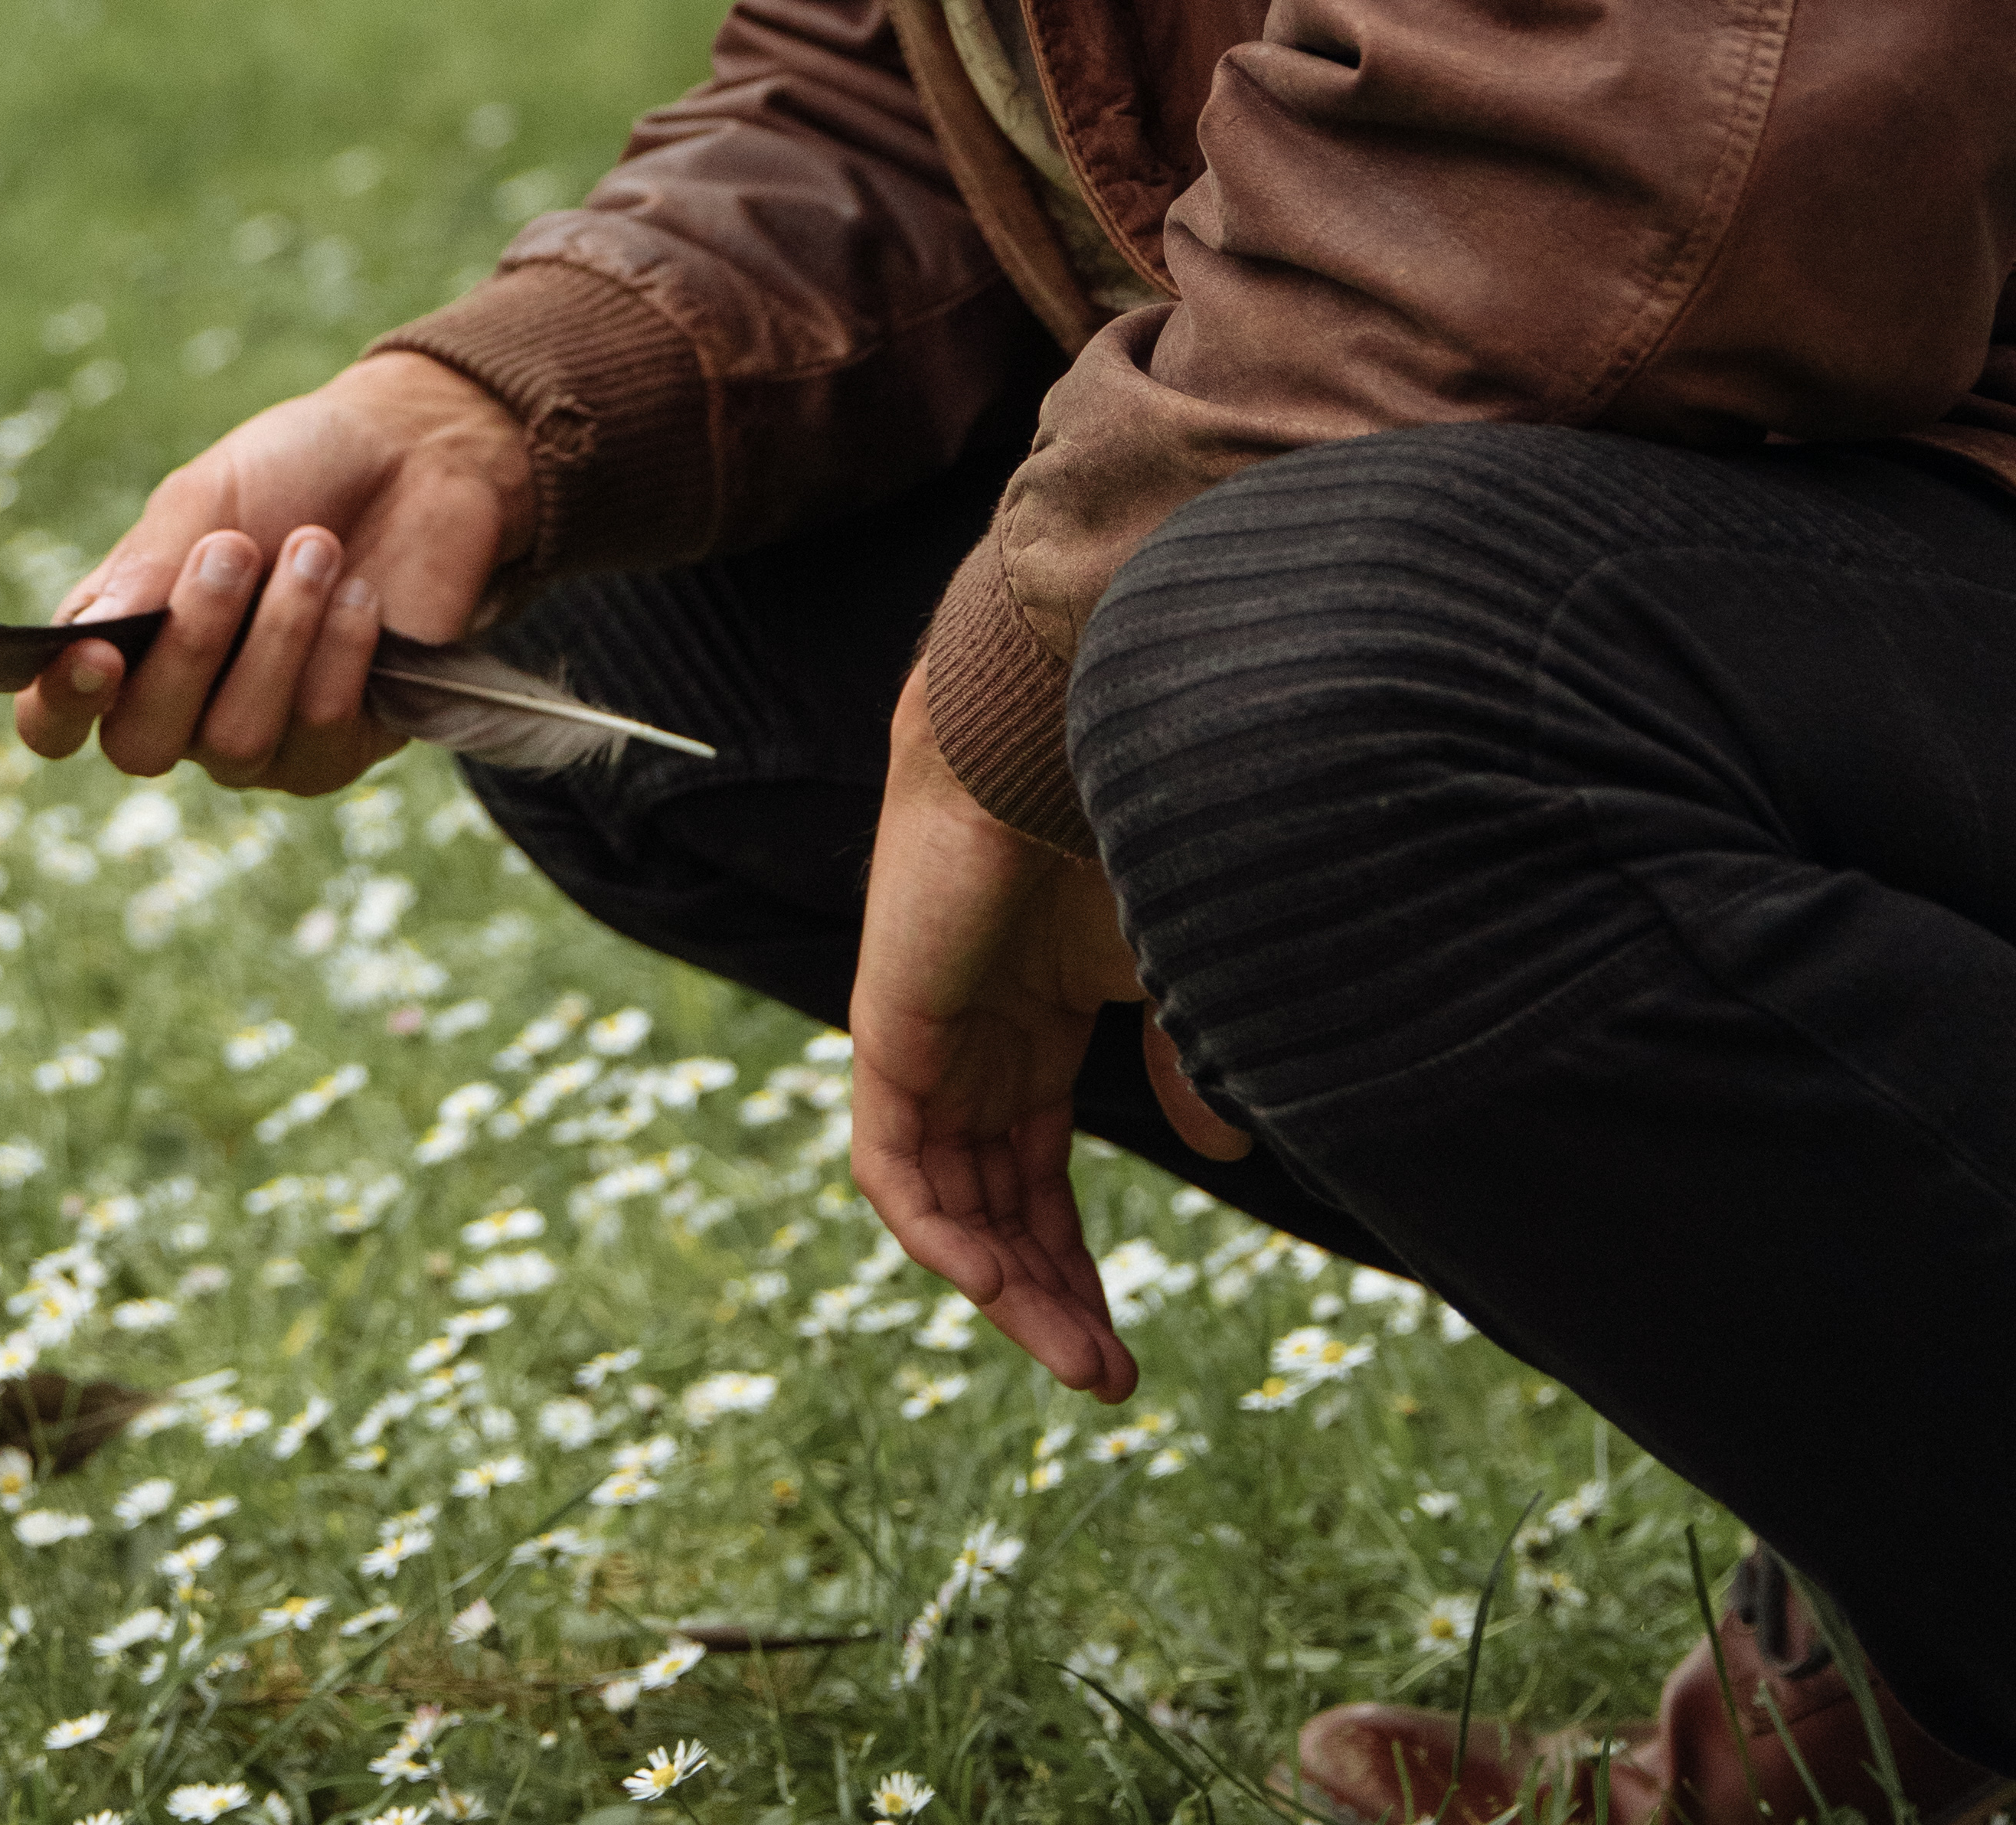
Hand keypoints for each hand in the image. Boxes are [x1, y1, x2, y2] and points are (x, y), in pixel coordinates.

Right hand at [8, 350, 534, 794]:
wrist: (416, 456)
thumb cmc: (296, 469)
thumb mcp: (210, 492)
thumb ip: (149, 564)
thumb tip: (88, 636)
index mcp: (124, 638)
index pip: (54, 719)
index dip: (59, 706)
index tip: (101, 654)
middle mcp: (181, 707)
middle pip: (142, 744)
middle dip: (191, 645)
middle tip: (236, 547)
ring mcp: (260, 737)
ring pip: (235, 742)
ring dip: (280, 633)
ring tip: (318, 546)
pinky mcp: (340, 746)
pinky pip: (318, 736)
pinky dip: (339, 653)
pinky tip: (363, 595)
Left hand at [848, 666, 1248, 1402]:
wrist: (1039, 731)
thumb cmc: (1110, 820)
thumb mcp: (1163, 965)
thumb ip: (1186, 1059)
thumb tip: (1220, 1151)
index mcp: (1032, 1022)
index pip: (1034, 1175)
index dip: (1073, 1263)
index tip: (1122, 1350)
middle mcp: (970, 1039)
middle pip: (992, 1202)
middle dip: (1047, 1296)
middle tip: (1105, 1377)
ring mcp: (925, 1035)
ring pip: (947, 1201)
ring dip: (1008, 1289)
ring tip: (1082, 1361)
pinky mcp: (888, 1026)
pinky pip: (893, 1165)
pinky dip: (938, 1233)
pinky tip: (1000, 1287)